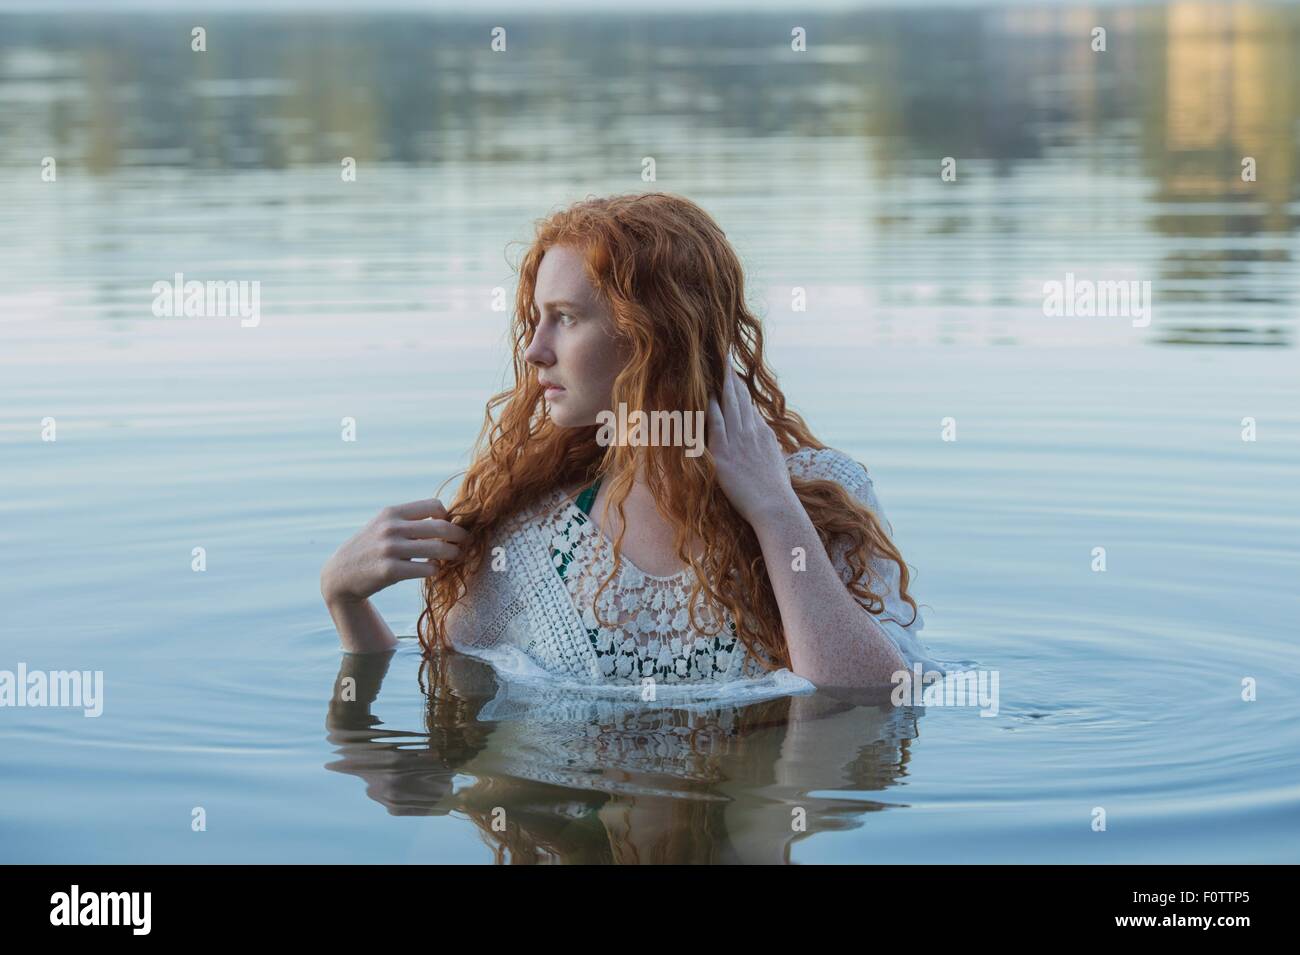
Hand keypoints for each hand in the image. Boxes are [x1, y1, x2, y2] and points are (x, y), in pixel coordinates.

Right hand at [320, 498, 467, 604]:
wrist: (340, 574)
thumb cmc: (370, 548)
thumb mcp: (384, 525)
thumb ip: (409, 520)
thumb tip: (448, 518)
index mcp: (392, 512)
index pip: (434, 506)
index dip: (447, 516)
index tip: (450, 526)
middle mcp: (391, 528)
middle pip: (441, 527)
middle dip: (459, 535)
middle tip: (466, 542)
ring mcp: (389, 549)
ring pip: (437, 549)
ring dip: (452, 554)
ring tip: (456, 556)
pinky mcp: (390, 570)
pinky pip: (426, 568)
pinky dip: (435, 569)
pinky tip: (433, 569)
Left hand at [706, 365, 797, 525]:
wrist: (775, 506)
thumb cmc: (776, 494)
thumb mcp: (775, 466)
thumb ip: (769, 453)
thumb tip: (768, 449)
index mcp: (763, 436)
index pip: (749, 407)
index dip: (741, 390)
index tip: (733, 375)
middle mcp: (752, 433)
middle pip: (740, 399)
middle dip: (731, 378)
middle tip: (723, 357)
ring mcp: (738, 442)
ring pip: (729, 405)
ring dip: (721, 385)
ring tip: (715, 366)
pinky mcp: (724, 453)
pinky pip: (716, 424)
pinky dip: (711, 408)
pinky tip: (705, 394)